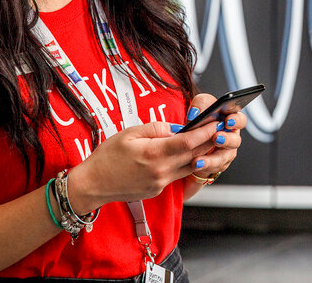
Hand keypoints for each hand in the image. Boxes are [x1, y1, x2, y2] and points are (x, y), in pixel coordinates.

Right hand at [66, 119, 219, 213]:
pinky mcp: (157, 190)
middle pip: (194, 156)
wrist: (93, 184)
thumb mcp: (129, 133)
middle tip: (218, 128)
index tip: (215, 122)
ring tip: (208, 140)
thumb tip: (176, 128)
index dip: (204, 132)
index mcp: (153, 154)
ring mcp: (160, 183)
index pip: (188, 142)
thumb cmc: (107, 156)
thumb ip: (155, 128)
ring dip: (200, 154)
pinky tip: (187, 154)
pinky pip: (177, 175)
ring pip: (189, 167)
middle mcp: (160, 171)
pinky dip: (185, 164)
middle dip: (208, 141)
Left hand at [181, 93, 247, 198]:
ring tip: (198, 160)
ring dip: (212, 160)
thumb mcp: (200, 105)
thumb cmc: (200, 118)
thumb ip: (201, 104)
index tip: (227, 121)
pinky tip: (195, 166)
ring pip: (224, 158)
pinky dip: (204, 168)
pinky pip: (214, 169)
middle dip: (226, 140)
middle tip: (216, 138)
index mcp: (231, 121)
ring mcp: (225, 153)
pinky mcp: (216, 165)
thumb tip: (196, 113)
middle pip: (235, 141)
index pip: (240, 120)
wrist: (189, 138)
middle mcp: (231, 138)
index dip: (236, 121)